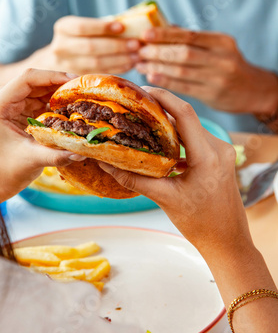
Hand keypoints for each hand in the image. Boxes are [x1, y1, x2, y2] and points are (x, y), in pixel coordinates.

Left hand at [0, 69, 84, 201]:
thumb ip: (57, 155)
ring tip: (83, 95)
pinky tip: (75, 103)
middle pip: (37, 79)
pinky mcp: (26, 105)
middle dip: (61, 82)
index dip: (51, 76)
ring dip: (63, 89)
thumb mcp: (35, 160)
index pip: (27, 79)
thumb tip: (82, 152)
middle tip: (84, 88)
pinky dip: (61, 98)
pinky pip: (46, 95)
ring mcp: (17, 100)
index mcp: (0, 105)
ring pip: (43, 86)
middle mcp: (6, 98)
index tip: (74, 80)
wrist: (7, 175)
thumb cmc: (14, 167)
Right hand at [31, 16, 139, 74]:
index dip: (102, 27)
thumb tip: (132, 23)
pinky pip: (99, 74)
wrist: (52, 62)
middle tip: (136, 44)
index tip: (122, 27)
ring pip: (96, 64)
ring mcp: (66, 66)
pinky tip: (130, 65)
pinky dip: (116, 69)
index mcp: (62, 28)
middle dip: (116, 46)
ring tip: (137, 55)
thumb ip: (101, 26)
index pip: (82, 27)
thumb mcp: (81, 28)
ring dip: (120, 60)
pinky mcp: (75, 80)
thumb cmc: (76, 40)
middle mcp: (60, 47)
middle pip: (91, 47)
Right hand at [99, 86, 252, 259]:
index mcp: (208, 156)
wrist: (227, 241)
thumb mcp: (164, 199)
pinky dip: (177, 137)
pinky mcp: (219, 158)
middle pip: (187, 117)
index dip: (163, 98)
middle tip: (135, 105)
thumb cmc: (200, 223)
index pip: (185, 114)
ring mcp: (221, 152)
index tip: (141, 91)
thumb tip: (106, 163)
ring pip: (190, 127)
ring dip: (168, 123)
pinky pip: (195, 139)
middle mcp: (218, 148)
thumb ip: (134, 179)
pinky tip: (158, 141)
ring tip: (143, 121)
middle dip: (161, 108)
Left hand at [136, 27, 277, 114]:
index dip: (165, 34)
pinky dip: (165, 81)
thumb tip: (163, 27)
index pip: (189, 35)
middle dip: (158, 52)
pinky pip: (184, 87)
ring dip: (157, 67)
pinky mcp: (213, 95)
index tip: (145, 35)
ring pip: (181, 71)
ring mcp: (218, 78)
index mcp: (222, 42)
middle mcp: (222, 59)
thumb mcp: (217, 47)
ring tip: (140, 65)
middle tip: (140, 51)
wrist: (253, 90)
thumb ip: (192, 39)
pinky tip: (151, 77)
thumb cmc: (227, 65)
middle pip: (183, 53)